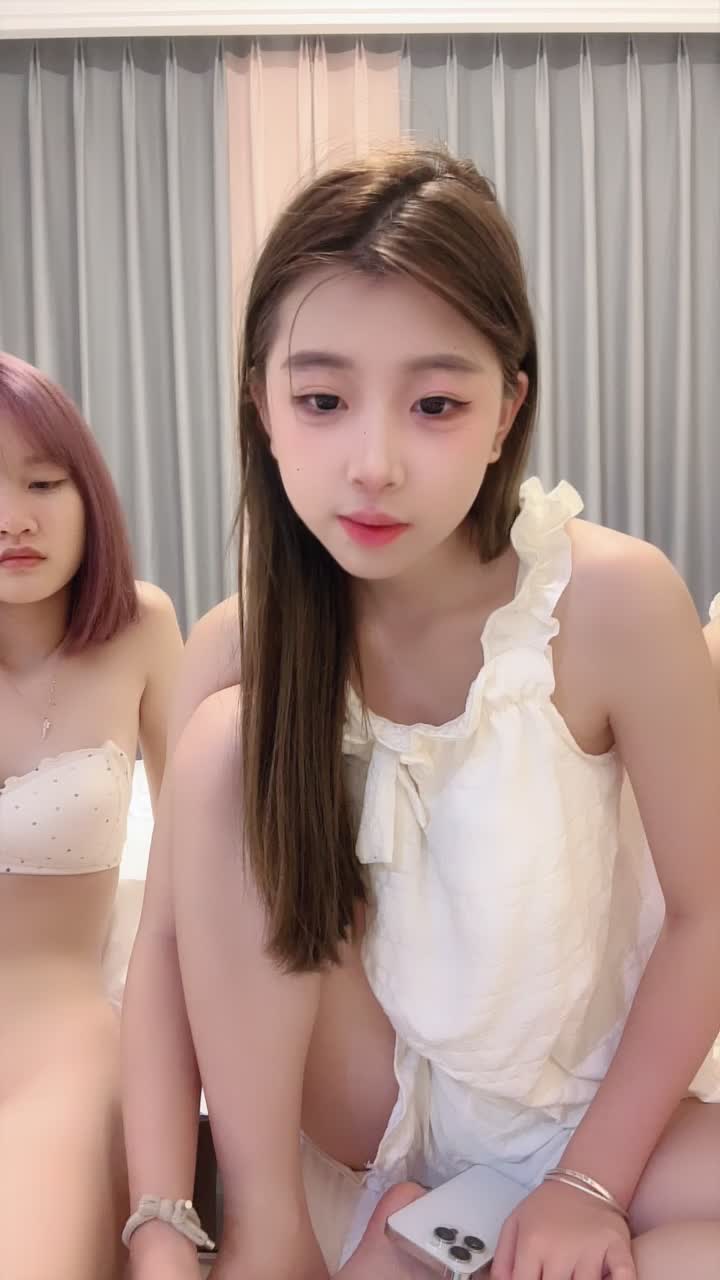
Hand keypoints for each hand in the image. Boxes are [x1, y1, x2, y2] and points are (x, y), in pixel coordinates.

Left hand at [491, 1179, 634, 1279]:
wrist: (584, 1181)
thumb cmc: (548, 1208)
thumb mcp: (515, 1223)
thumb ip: (503, 1259)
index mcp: (533, 1243)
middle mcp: (561, 1248)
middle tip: (554, 1278)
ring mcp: (591, 1249)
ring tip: (572, 1278)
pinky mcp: (617, 1247)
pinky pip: (624, 1276)